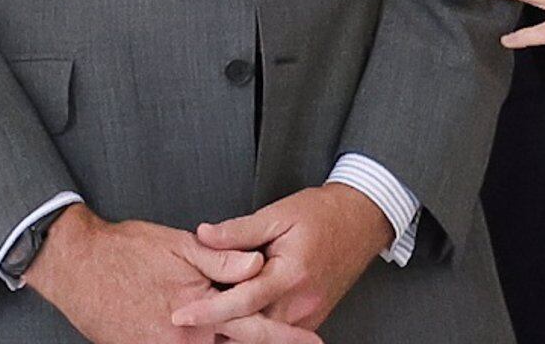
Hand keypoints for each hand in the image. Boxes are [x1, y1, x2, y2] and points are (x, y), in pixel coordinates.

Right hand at [25, 204, 301, 343]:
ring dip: (234, 342)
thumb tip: (259, 265)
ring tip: (271, 337)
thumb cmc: (126, 251)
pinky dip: (205, 343)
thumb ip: (223, 258)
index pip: (253, 330)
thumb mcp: (180, 245)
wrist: (76, 267)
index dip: (285, 338)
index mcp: (197, 316)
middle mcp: (181, 342)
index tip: (313, 342)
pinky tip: (218, 335)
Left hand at [175, 183, 392, 333]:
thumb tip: (204, 235)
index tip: (183, 314)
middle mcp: (300, 301)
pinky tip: (239, 319)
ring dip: (237, 330)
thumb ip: (239, 230)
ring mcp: (308, 314)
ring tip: (212, 318)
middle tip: (191, 319)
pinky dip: (256, 329)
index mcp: (291, 274)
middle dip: (218, 328)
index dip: (208, 310)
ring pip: (264, 336)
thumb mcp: (278, 213)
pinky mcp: (312, 318)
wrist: (361, 220)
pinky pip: (279, 334)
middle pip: (251, 329)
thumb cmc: (323, 214)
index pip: (242, 301)